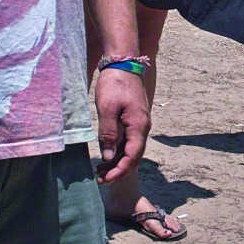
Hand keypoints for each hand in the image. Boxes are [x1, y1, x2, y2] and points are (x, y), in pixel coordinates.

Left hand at [94, 66, 150, 186]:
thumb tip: (108, 156)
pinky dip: (118, 150)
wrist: (123, 63)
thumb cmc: (114, 84)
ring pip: (131, 149)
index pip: (132, 157)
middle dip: (118, 170)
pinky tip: (107, 155)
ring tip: (100, 170)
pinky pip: (128, 141)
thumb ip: (108, 134)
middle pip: (133, 156)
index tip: (105, 179)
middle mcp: (142, 128)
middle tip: (100, 178)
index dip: (119, 171)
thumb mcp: (107, 109)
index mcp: (138, 127)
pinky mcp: (133, 119)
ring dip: (117, 161)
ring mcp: (139, 124)